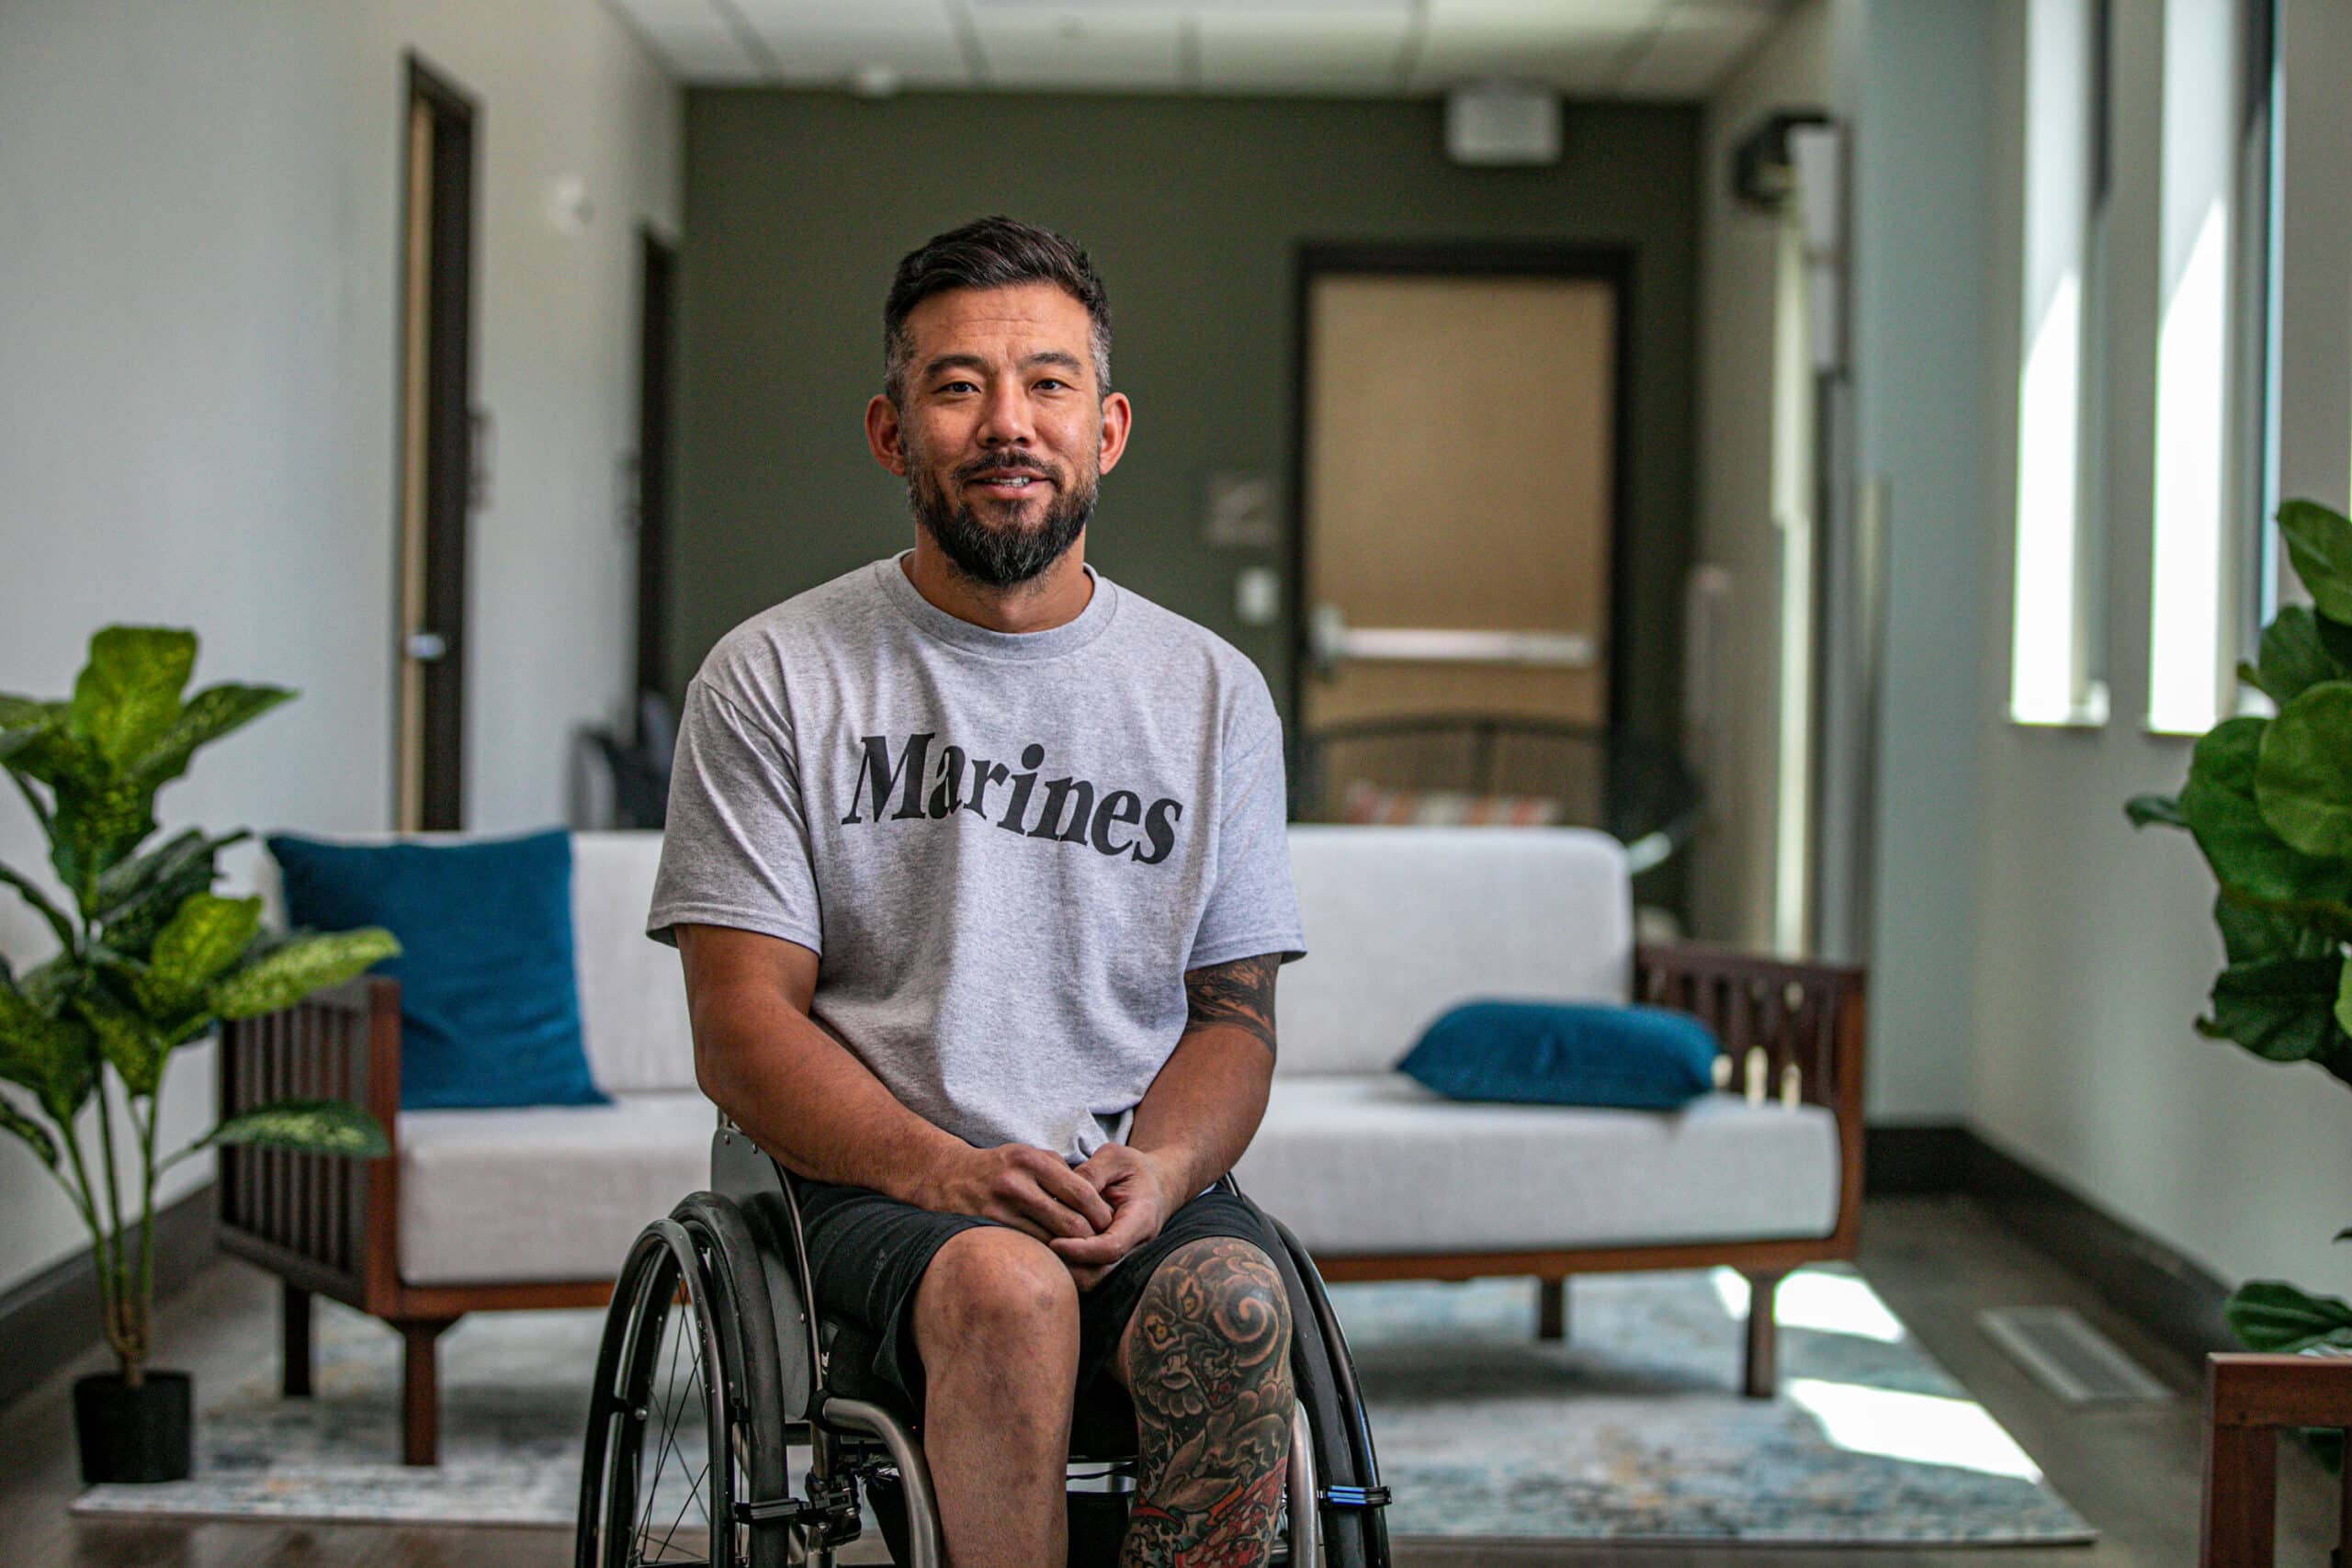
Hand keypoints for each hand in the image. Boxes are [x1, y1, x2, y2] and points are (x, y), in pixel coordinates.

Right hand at [909, 1143, 1113, 1244]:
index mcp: (1031, 1160)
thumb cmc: (999, 1167)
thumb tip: (1097, 1197)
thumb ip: (1060, 1171)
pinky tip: (1057, 1262)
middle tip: (1102, 1247)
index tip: (1111, 1224)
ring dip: (1072, 1253)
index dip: (1102, 1213)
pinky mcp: (989, 1230)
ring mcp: (1000, 1209)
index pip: (1081, 1192)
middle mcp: (1016, 1183)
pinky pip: (1029, 1250)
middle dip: (1092, 1239)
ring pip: (1051, 1242)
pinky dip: (1047, 1258)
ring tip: (1085, 1259)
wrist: (947, 1177)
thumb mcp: (1028, 1155)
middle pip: (1071, 1223)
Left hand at [1049, 1144, 1182, 1289]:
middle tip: (1037, 1249)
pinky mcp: (1110, 1262)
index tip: (1053, 1242)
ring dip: (1064, 1269)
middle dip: (1067, 1267)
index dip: (1081, 1250)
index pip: (1111, 1248)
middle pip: (1098, 1275)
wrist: (1157, 1185)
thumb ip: (1091, 1172)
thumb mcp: (1115, 1158)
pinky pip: (1087, 1274)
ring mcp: (1124, 1258)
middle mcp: (1135, 1247)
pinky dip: (1066, 1266)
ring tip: (1038, 1249)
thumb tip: (1063, 1192)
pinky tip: (1046, 1247)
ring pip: (1090, 1281)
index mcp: (1141, 1220)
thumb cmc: (1133, 1169)